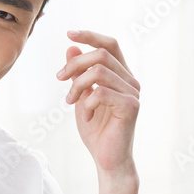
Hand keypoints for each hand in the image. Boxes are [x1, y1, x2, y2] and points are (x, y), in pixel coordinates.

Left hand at [56, 30, 139, 176]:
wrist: (107, 159)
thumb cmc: (97, 130)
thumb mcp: (81, 96)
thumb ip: (79, 73)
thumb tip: (72, 47)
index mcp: (122, 76)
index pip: (110, 45)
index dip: (90, 35)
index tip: (68, 33)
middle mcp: (131, 81)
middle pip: (102, 54)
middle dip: (75, 64)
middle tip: (59, 79)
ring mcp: (133, 93)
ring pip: (100, 71)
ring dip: (77, 85)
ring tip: (70, 101)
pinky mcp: (131, 107)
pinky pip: (102, 92)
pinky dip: (87, 102)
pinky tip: (87, 116)